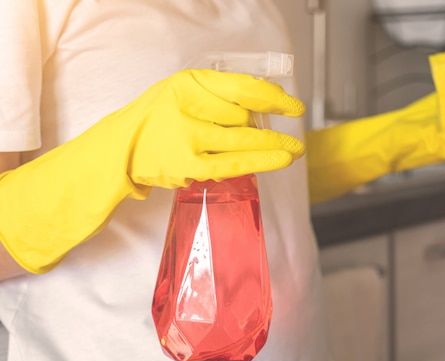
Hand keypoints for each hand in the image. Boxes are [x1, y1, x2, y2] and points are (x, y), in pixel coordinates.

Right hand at [0, 69, 306, 272]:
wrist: (121, 149)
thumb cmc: (157, 120)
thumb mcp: (184, 94)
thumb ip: (219, 96)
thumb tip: (262, 103)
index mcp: (190, 82)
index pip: (243, 88)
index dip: (275, 98)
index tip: (293, 106)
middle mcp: (189, 105)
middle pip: (245, 115)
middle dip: (274, 128)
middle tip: (295, 135)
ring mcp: (188, 137)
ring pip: (244, 139)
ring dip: (274, 145)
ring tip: (294, 150)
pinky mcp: (189, 166)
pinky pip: (233, 163)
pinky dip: (261, 161)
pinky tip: (281, 160)